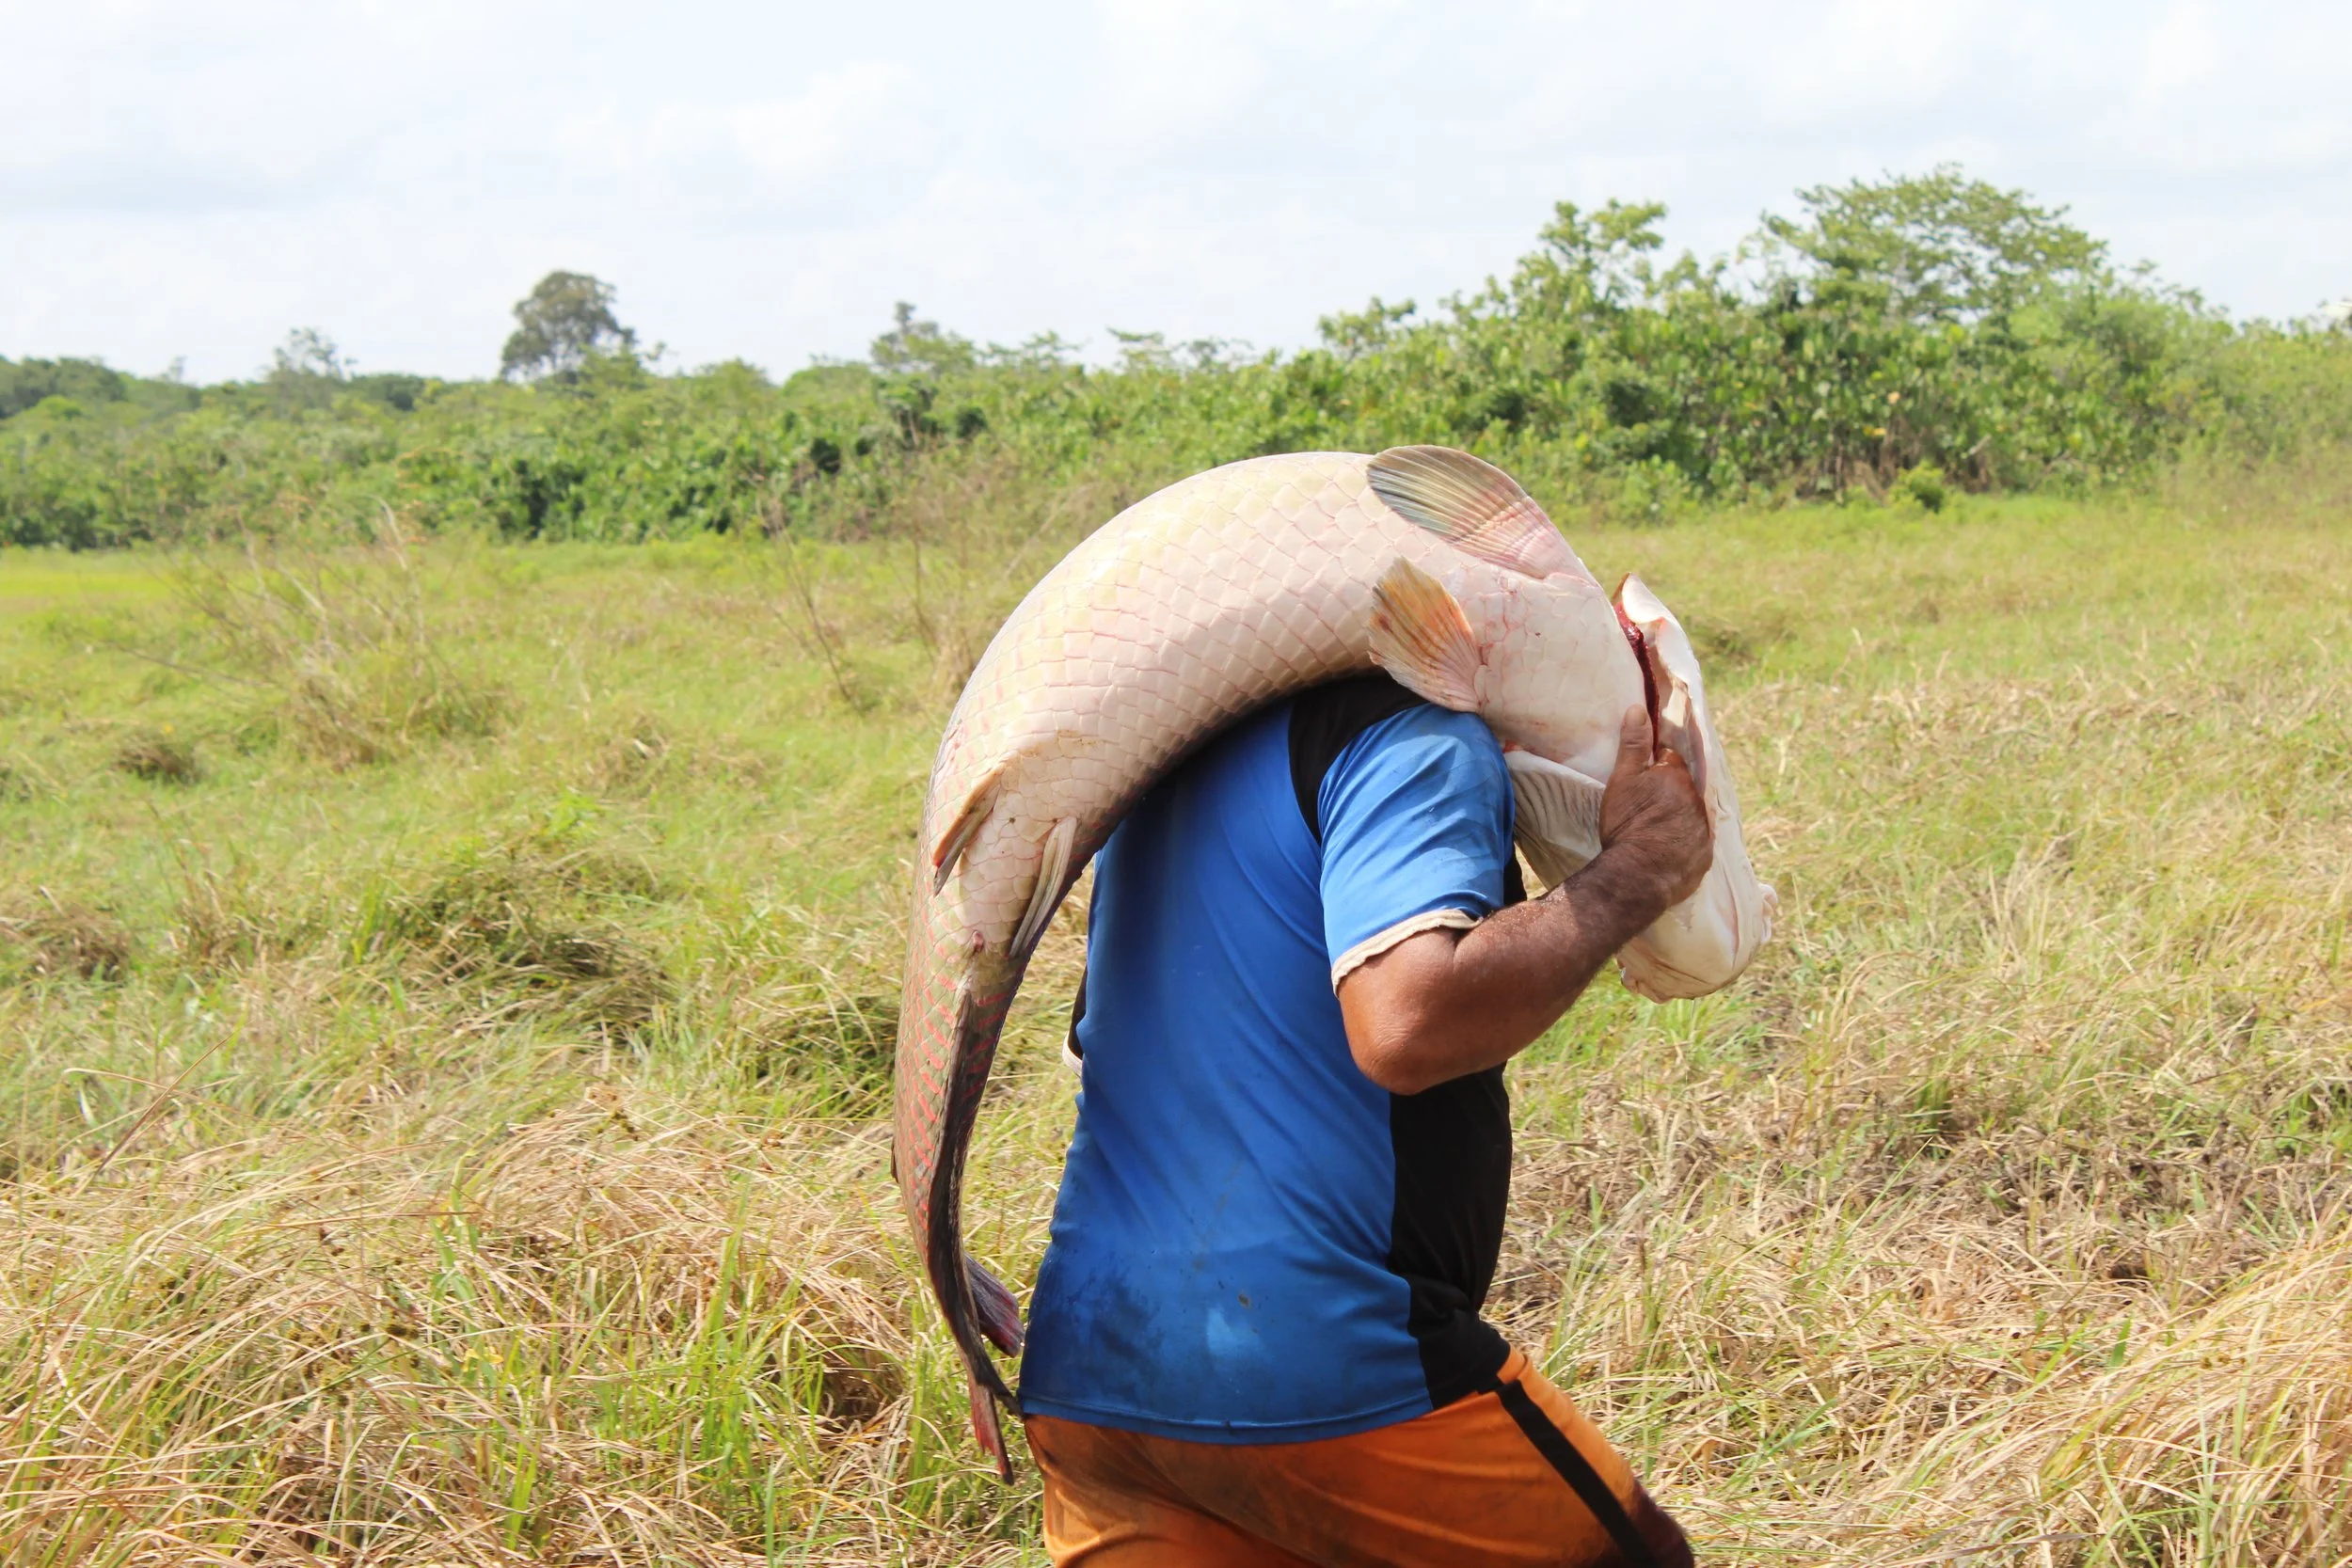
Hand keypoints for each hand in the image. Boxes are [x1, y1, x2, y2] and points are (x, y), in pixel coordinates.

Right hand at [1592, 705, 1712, 920]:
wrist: (1637, 876)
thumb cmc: (1627, 824)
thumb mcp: (1623, 779)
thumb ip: (1634, 745)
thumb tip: (1639, 709)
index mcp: (1677, 777)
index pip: (1671, 760)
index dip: (1657, 766)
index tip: (1646, 775)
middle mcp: (1698, 801)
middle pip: (1684, 789)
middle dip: (1670, 792)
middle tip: (1647, 805)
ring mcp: (1704, 831)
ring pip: (1691, 816)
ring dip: (1678, 818)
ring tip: (1655, 830)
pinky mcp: (1704, 858)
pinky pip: (1695, 845)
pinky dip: (1684, 845)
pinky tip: (1667, 851)